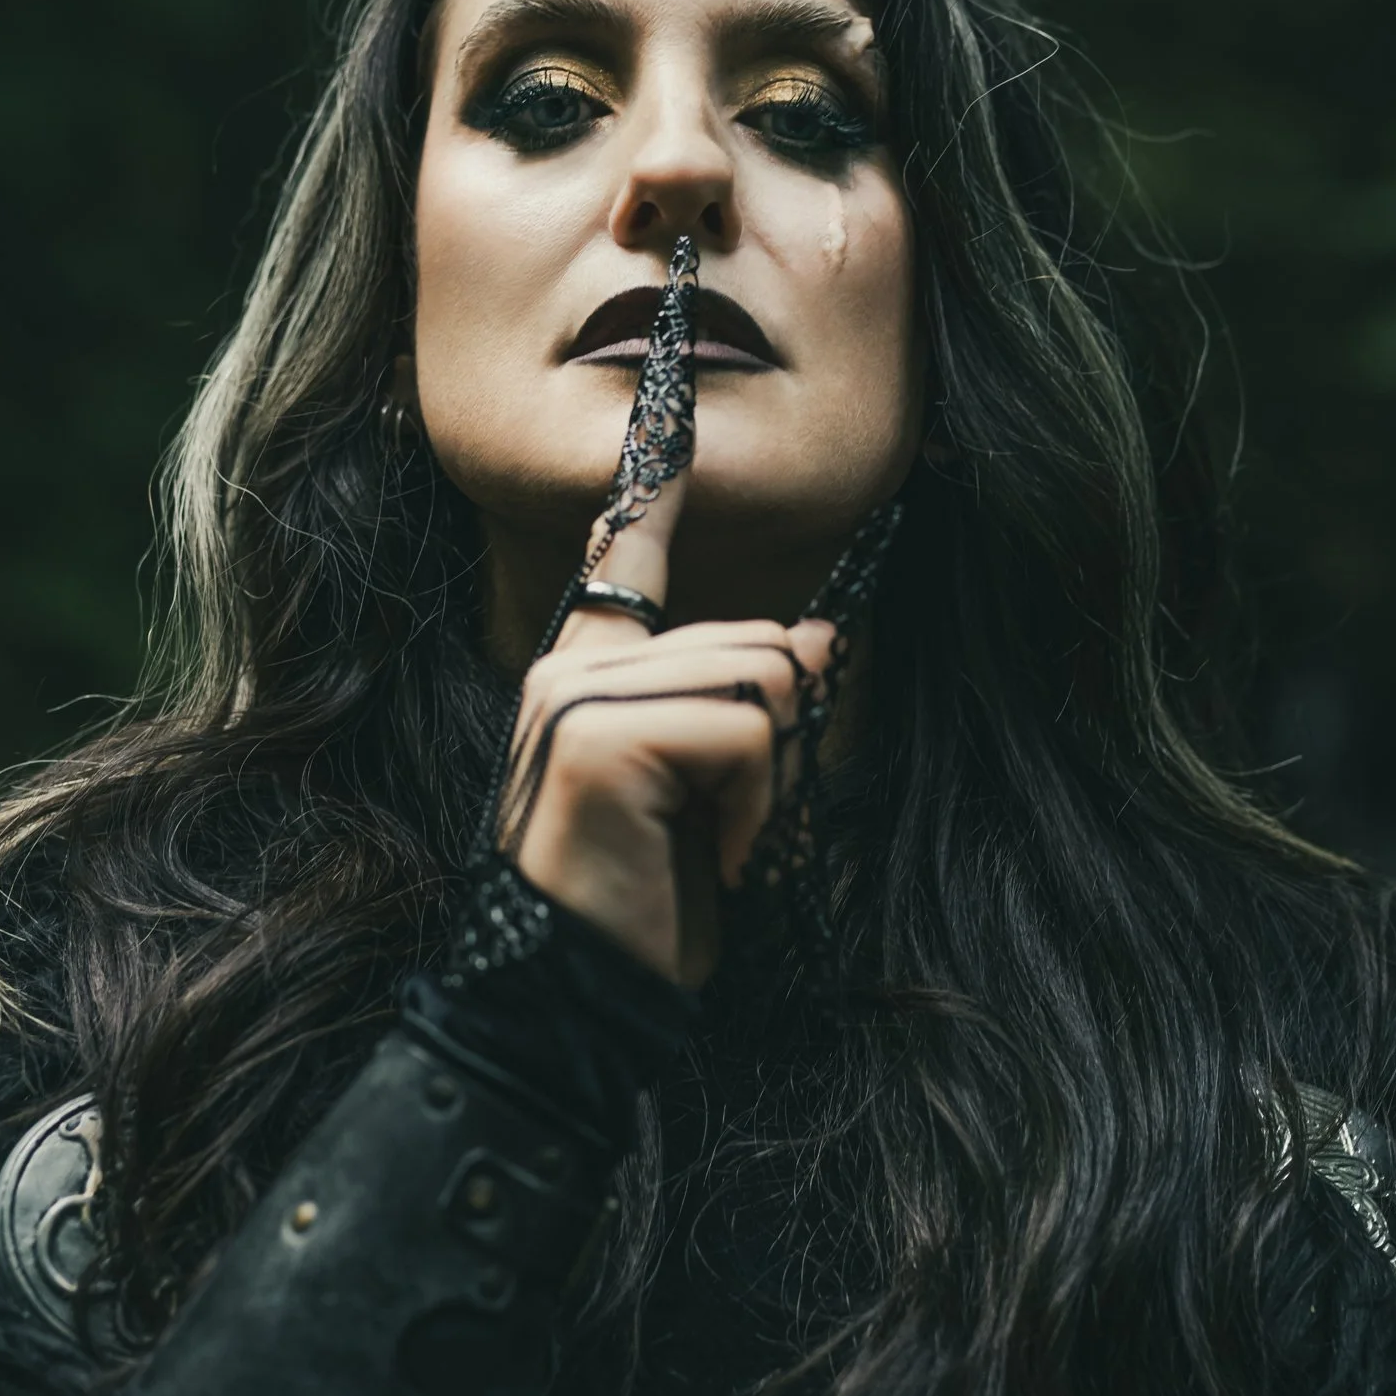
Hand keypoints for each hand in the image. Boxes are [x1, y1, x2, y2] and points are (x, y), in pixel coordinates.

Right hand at [503, 472, 837, 988]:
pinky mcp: (603, 737)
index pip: (628, 551)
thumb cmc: (646, 905)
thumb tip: (823, 634)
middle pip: (760, 639)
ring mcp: (578, 696)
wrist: (577, 1003)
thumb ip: (748, 706)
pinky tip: (705, 860)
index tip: (669, 392)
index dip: (655, 476)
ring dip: (769, 782)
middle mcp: (572, 665)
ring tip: (708, 843)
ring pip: (764, 676)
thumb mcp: (713, 794)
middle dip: (778, 744)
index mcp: (590, 671)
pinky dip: (754, 807)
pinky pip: (747, 729)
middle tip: (722, 827)